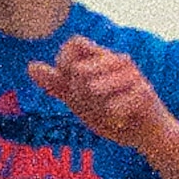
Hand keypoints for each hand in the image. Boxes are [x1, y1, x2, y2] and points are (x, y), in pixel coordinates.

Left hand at [28, 35, 168, 150]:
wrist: (148, 135)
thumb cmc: (112, 113)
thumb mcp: (79, 100)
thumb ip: (57, 84)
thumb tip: (31, 67)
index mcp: (101, 58)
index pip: (74, 43)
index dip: (64, 64)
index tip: (70, 85)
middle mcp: (118, 60)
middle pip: (79, 69)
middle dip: (78, 93)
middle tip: (94, 103)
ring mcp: (133, 74)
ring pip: (94, 87)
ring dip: (96, 106)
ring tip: (109, 111)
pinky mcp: (145, 92)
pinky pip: (113, 106)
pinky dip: (112, 118)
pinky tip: (122, 119)